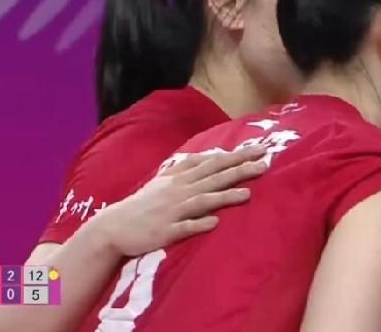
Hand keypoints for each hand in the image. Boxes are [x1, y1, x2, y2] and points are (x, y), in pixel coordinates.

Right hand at [87, 145, 268, 256]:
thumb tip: (209, 157)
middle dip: (239, 170)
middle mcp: (179, 190)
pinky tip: (215, 223)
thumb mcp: (164, 181)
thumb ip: (186, 169)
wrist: (116, 226)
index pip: (213, 162)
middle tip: (264, 164)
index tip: (259, 149)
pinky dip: (200, 224)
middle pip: (213, 177)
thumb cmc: (144, 204)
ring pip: (202, 200)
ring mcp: (173, 210)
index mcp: (180, 177)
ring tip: (247, 194)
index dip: (236, 155)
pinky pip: (185, 227)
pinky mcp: (167, 230)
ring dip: (225, 197)